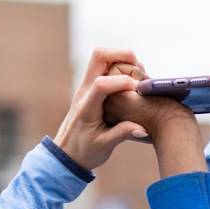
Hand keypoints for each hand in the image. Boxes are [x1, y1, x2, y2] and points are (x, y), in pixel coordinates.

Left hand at [53, 49, 149, 170]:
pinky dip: (120, 66)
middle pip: (99, 56)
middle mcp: (85, 91)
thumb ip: (122, 135)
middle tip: (140, 68)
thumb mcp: (104, 147)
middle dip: (122, 55)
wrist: (66, 153)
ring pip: (101, 57)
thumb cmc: (84, 151)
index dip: (122, 82)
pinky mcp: (92, 88)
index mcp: (87, 107)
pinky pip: (105, 67)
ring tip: (139, 75)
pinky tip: (133, 81)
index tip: (138, 90)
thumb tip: (142, 129)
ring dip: (122, 59)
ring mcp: (87, 87)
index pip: (102, 84)